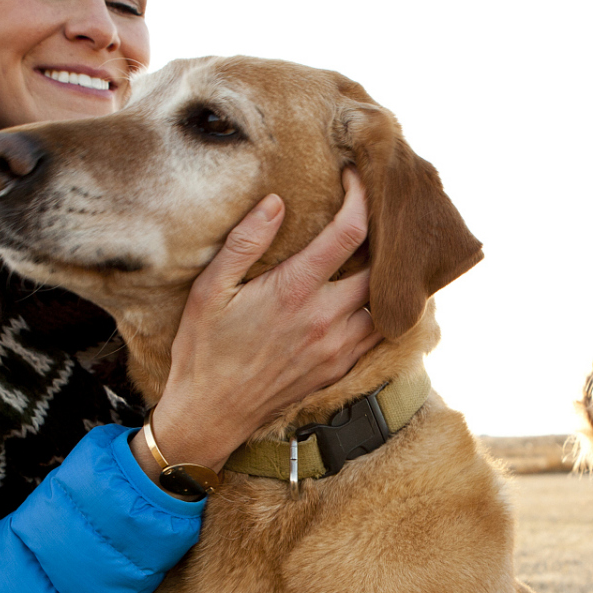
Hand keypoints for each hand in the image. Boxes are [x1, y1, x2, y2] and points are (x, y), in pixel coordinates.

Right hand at [133, 171, 378, 477]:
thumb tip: (276, 203)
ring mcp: (338, 348)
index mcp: (294, 291)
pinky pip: (378, 334)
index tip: (355, 177)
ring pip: (388, 304)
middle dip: (383, 233)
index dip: (360, 197)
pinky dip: (381, 310)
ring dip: (386, 276)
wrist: (210, 415)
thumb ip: (244, 243)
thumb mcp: (209, 290)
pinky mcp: (340, 369)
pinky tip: (368, 295)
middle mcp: (326, 319)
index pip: (350, 232)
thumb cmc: (204, 350)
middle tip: (375, 212)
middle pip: (381, 266)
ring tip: (379, 252)